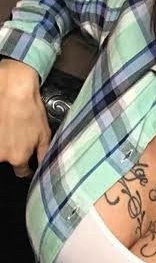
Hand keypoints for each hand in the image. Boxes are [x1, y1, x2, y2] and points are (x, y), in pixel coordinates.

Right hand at [0, 59, 50, 176]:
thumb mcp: (44, 133)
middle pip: (8, 160)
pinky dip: (0, 134)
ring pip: (0, 150)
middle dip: (13, 151)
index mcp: (19, 157)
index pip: (22, 172)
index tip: (27, 165)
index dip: (26, 168)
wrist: (13, 90)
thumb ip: (43, 153)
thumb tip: (44, 166)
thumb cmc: (29, 109)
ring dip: (4, 142)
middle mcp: (2, 154)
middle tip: (18, 135)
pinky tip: (4, 124)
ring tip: (10, 127)